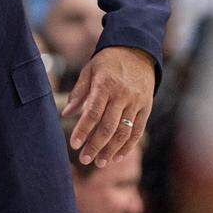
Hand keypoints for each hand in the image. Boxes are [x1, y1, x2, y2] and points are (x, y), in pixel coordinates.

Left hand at [62, 46, 154, 168]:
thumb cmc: (108, 61)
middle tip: (84, 159)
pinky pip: (138, 131)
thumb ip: (78, 93)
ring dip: (111, 150)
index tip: (73, 145)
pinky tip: (117, 156)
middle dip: (95, 146)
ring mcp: (136, 102)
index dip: (83, 130)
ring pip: (124, 132)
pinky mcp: (146, 107)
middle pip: (108, 126)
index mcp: (105, 84)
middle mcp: (122, 94)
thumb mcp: (90, 70)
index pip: (93, 112)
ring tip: (100, 162)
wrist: (137, 50)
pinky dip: (128, 146)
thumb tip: (66, 114)